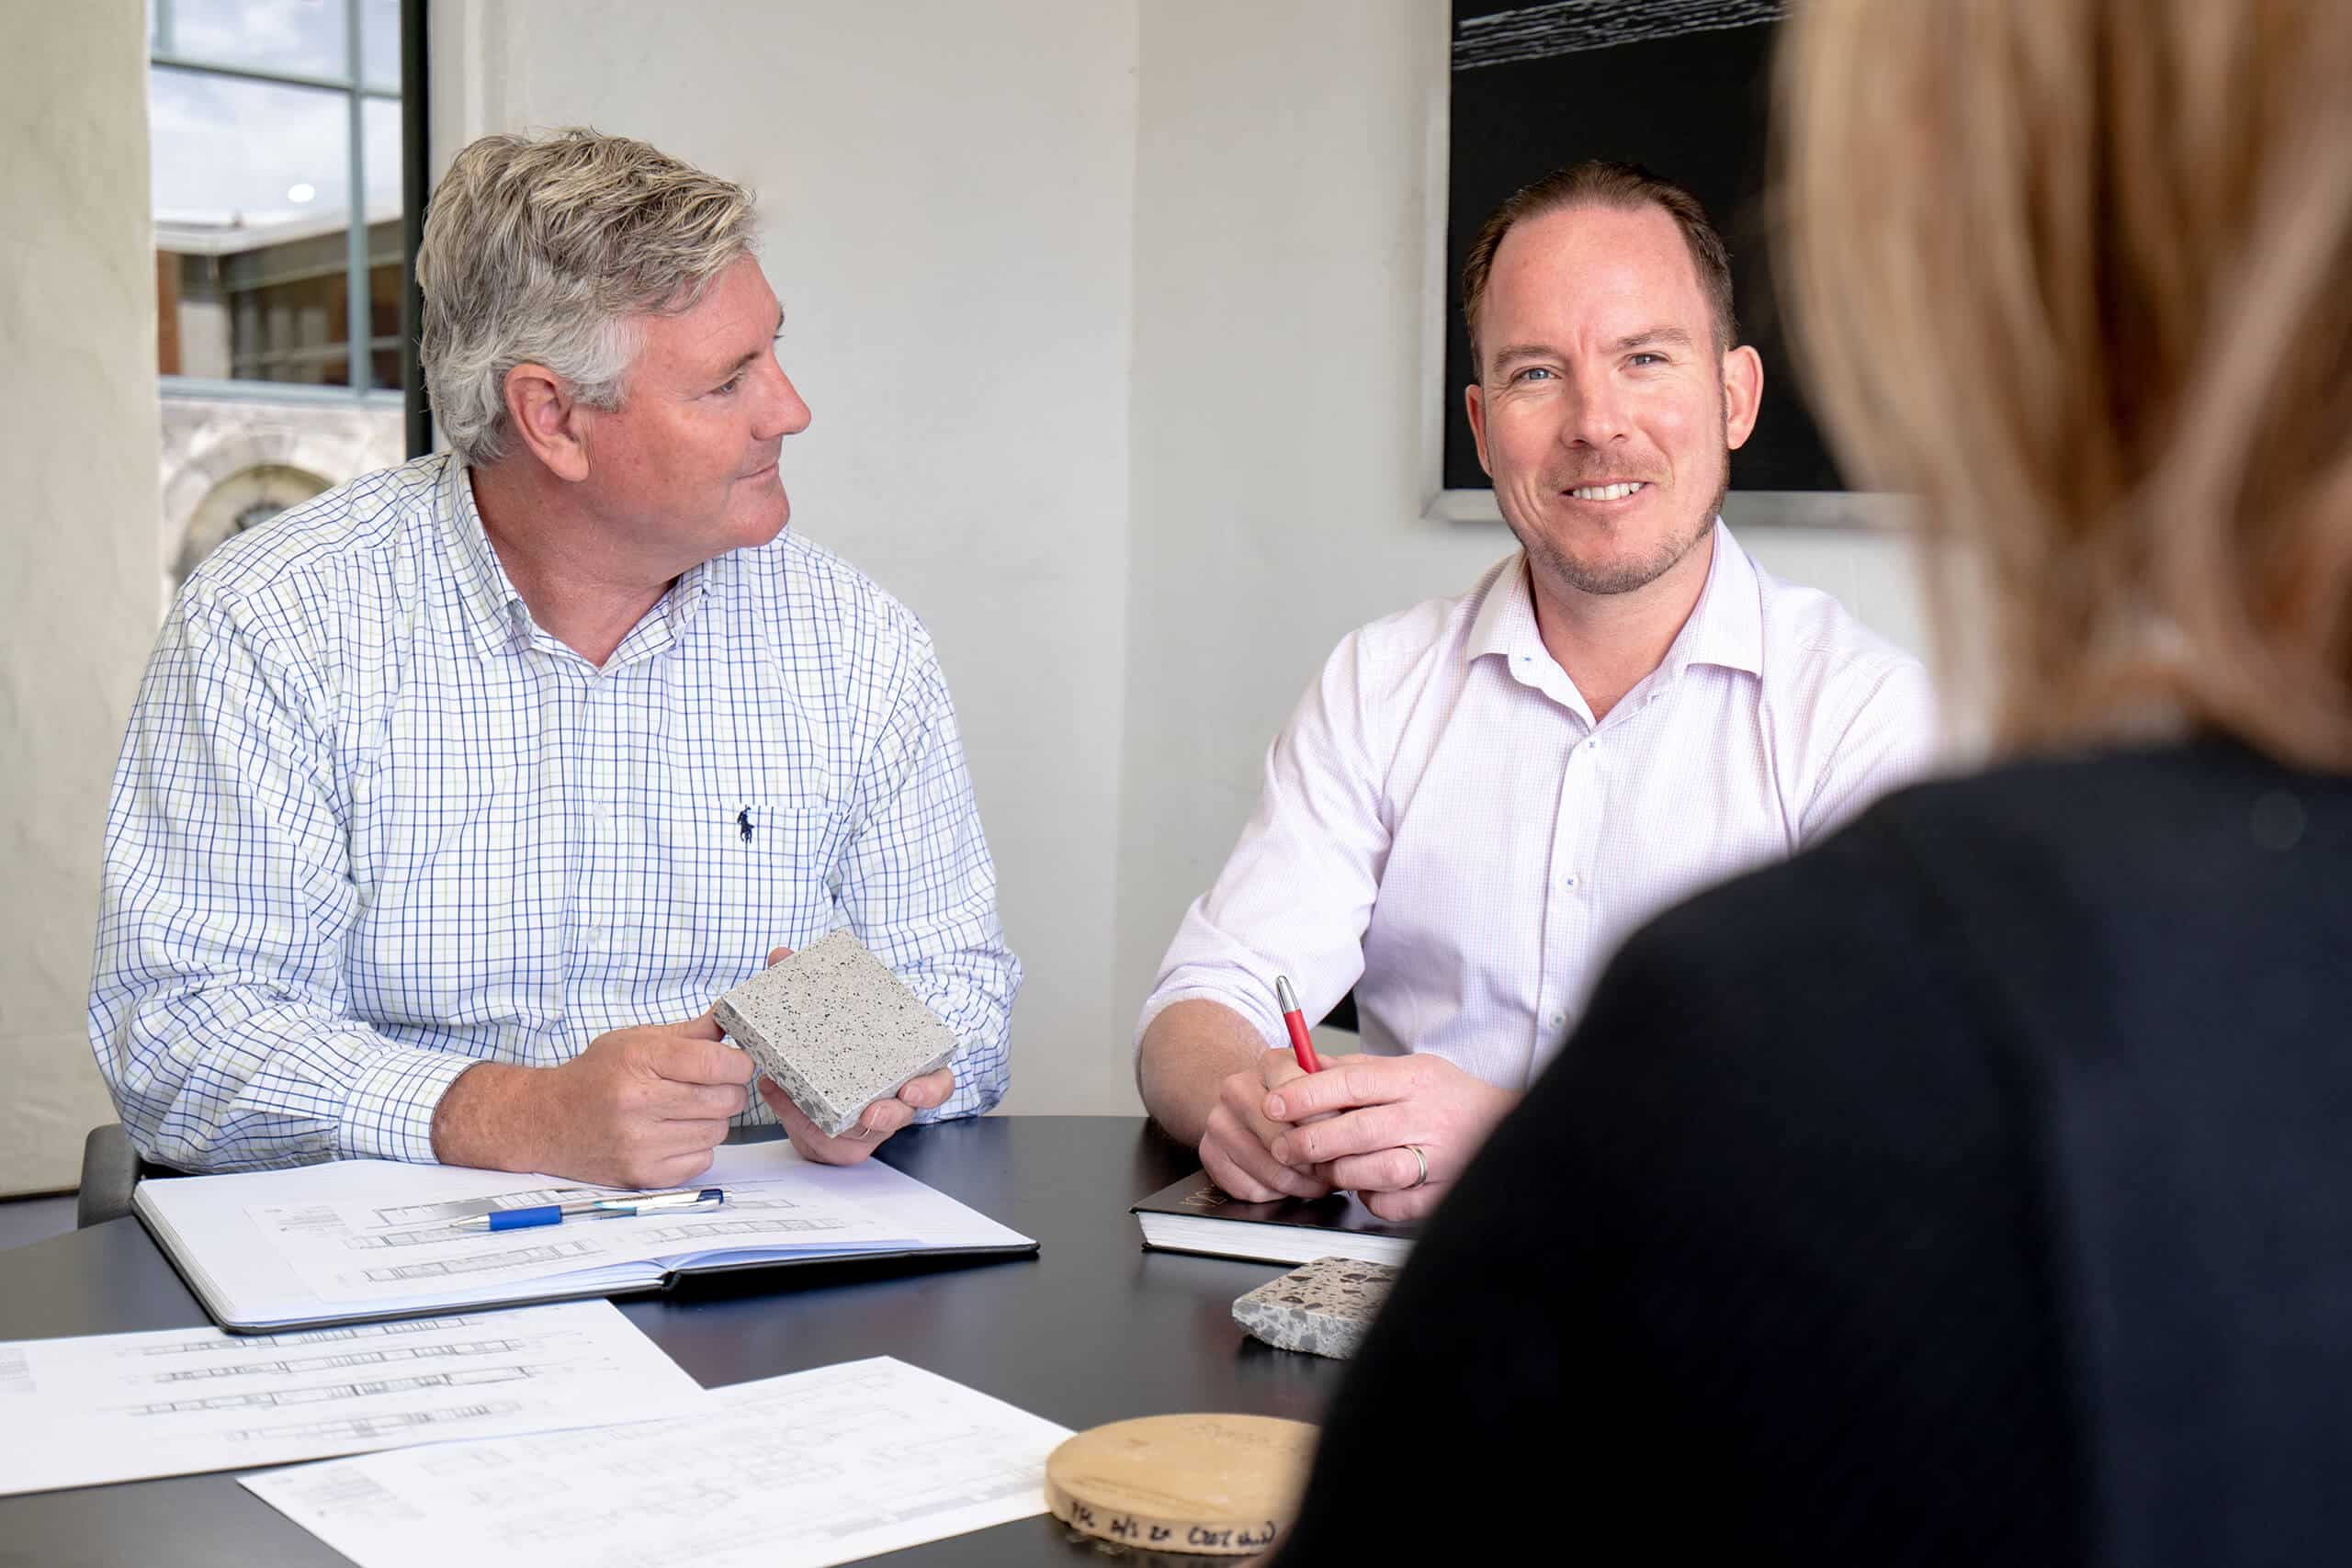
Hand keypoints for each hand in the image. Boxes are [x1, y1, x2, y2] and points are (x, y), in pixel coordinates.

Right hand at [431, 1011, 754, 1188]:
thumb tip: (732, 1018)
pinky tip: (672, 1134)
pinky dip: (697, 1147)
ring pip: (718, 1131)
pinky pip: (703, 1160)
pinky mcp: (643, 1175)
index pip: (715, 1063)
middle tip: (708, 1085)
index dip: (738, 1062)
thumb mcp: (635, 1040)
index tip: (736, 1062)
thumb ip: (688, 1032)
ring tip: (683, 1109)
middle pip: (725, 1099)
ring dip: (711, 1119)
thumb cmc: (595, 1076)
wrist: (545, 1121)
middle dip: (727, 1089)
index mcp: (639, 1061)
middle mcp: (638, 1103)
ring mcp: (640, 1144)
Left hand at [749, 945, 952, 1166]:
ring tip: (817, 1116)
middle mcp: (891, 1102)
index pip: (936, 1084)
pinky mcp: (840, 1141)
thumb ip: (807, 986)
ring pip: (863, 1137)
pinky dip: (799, 1121)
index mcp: (903, 1071)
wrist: (816, 1082)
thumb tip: (782, 955)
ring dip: (839, 1127)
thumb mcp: (828, 1017)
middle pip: (902, 1116)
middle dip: (889, 1115)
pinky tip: (780, 1099)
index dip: (930, 1089)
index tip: (911, 1089)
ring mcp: (866, 1126)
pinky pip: (826, 1142)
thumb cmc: (836, 1049)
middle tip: (873, 1112)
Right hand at [1197, 1047, 1336, 1202]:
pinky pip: (1250, 1188)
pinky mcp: (1209, 1154)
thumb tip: (1365, 1118)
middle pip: (1283, 1139)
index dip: (1327, 1126)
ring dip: (1301, 1184)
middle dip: (1315, 1162)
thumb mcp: (1323, 1084)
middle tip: (1335, 1170)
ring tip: (1318, 1181)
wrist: (1250, 1102)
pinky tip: (1289, 1182)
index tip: (1343, 1140)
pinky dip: (1276, 1193)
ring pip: (1269, 1169)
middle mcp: (1237, 1088)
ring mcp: (1219, 1122)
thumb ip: (1341, 1093)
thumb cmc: (1297, 1099)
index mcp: (1271, 1063)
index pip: (1302, 1097)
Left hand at [1260, 1053, 1517, 1220]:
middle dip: (1310, 1141)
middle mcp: (1426, 1116)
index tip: (1275, 1105)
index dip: (1306, 1095)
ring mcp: (1439, 1157)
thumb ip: (1356, 1071)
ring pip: (1373, 1171)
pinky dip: (1372, 1198)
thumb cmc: (1447, 1096)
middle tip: (1284, 1147)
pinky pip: (1394, 1203)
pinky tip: (1366, 1186)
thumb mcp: (1408, 1068)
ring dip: (1339, 1173)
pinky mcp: (1442, 1192)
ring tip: (1326, 1167)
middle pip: (1357, 1131)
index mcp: (1414, 1078)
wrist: (1504, 1124)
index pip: (1351, 1083)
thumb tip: (1301, 1066)